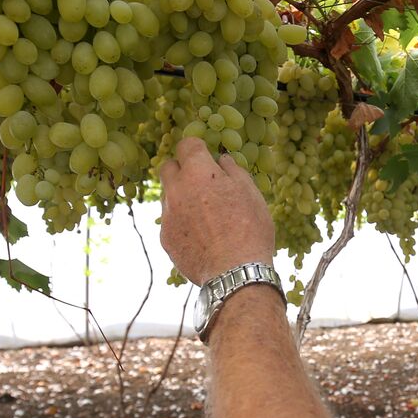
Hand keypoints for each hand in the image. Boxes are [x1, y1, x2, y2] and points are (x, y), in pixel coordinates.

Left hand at [159, 137, 275, 284]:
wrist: (235, 272)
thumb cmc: (249, 229)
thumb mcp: (251, 193)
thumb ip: (233, 171)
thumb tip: (222, 160)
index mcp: (198, 172)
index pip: (187, 144)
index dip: (198, 148)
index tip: (207, 156)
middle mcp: (176, 190)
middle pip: (168, 167)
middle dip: (182, 169)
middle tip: (202, 182)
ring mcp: (167, 215)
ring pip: (169, 196)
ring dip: (182, 197)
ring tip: (206, 215)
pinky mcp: (165, 238)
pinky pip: (170, 221)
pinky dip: (182, 223)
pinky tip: (201, 236)